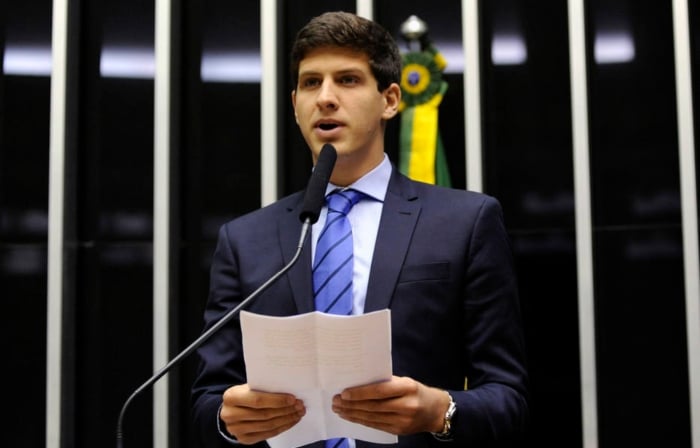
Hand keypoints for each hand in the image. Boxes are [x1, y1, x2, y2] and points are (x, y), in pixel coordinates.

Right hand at [219, 384, 305, 444]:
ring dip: (286, 419)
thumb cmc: (245, 394)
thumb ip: (263, 388)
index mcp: (231, 397)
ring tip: (298, 412)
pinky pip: (267, 434)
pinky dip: (282, 427)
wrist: (232, 409)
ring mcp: (236, 429)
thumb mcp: (249, 386)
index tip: (293, 398)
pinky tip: (291, 421)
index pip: (258, 400)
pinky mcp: (244, 439)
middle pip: (264, 414)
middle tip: (300, 405)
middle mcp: (230, 415)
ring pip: (267, 426)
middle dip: (285, 410)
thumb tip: (289, 390)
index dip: (277, 401)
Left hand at [331, 376, 449, 434]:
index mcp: (408, 388)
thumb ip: (386, 382)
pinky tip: (351, 416)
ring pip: (372, 418)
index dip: (360, 393)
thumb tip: (359, 382)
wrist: (435, 411)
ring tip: (338, 409)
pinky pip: (375, 425)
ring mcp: (403, 421)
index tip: (344, 393)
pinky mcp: (398, 431)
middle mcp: (406, 405)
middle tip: (335, 401)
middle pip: (373, 406)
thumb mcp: (405, 381)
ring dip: (352, 413)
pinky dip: (361, 421)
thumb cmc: (416, 391)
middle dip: (351, 404)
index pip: (380, 391)